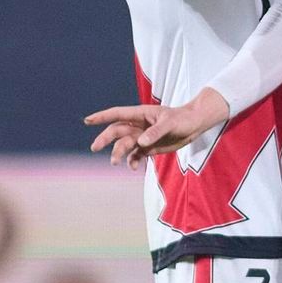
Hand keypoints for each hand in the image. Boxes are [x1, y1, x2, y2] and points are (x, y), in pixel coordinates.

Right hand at [85, 88, 231, 168]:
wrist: (194, 125)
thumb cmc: (182, 119)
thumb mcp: (170, 123)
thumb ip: (155, 132)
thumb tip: (140, 142)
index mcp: (140, 114)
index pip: (117, 114)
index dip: (102, 117)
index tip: (87, 120)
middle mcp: (138, 126)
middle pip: (116, 131)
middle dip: (105, 139)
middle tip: (94, 148)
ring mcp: (143, 137)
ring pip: (125, 145)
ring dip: (118, 153)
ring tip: (115, 163)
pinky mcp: (149, 148)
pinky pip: (135, 155)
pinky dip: (132, 162)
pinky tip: (133, 167)